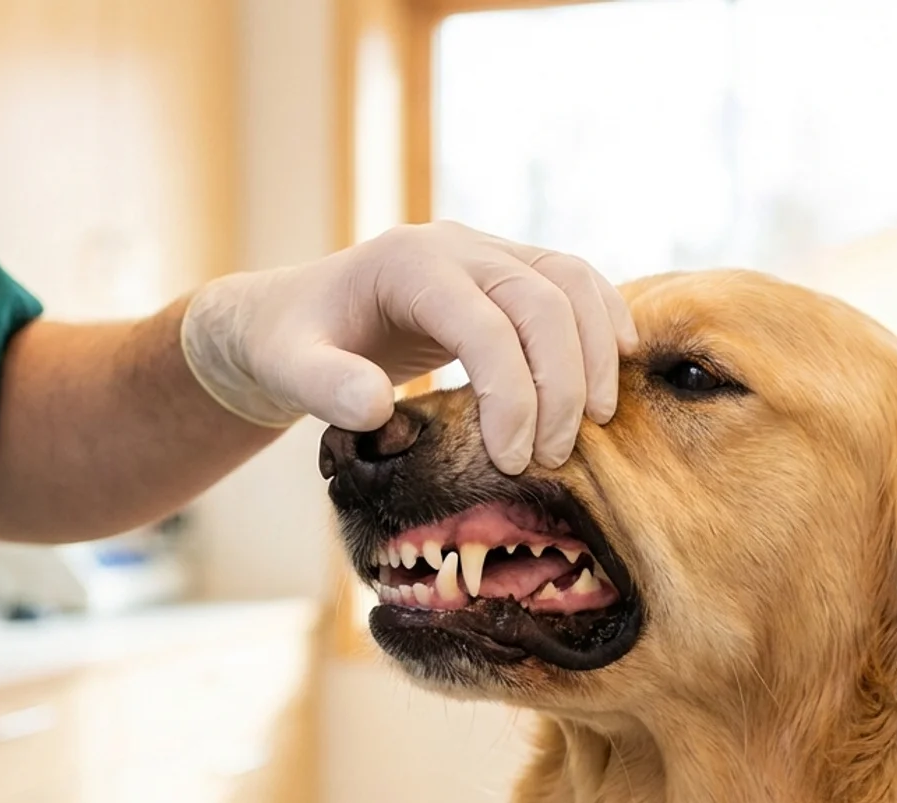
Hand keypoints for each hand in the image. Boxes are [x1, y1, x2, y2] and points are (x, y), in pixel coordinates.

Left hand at [179, 221, 637, 473]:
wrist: (294, 316)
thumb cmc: (290, 345)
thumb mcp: (285, 369)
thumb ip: (322, 387)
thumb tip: (374, 408)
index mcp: (407, 263)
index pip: (486, 325)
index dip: (512, 396)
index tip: (512, 462)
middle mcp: (457, 245)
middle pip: (543, 302)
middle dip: (561, 386)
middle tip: (550, 459)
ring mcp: (489, 251)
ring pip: (573, 283)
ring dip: (595, 356)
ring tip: (593, 426)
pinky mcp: (510, 270)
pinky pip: (577, 283)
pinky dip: (603, 325)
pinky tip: (611, 376)